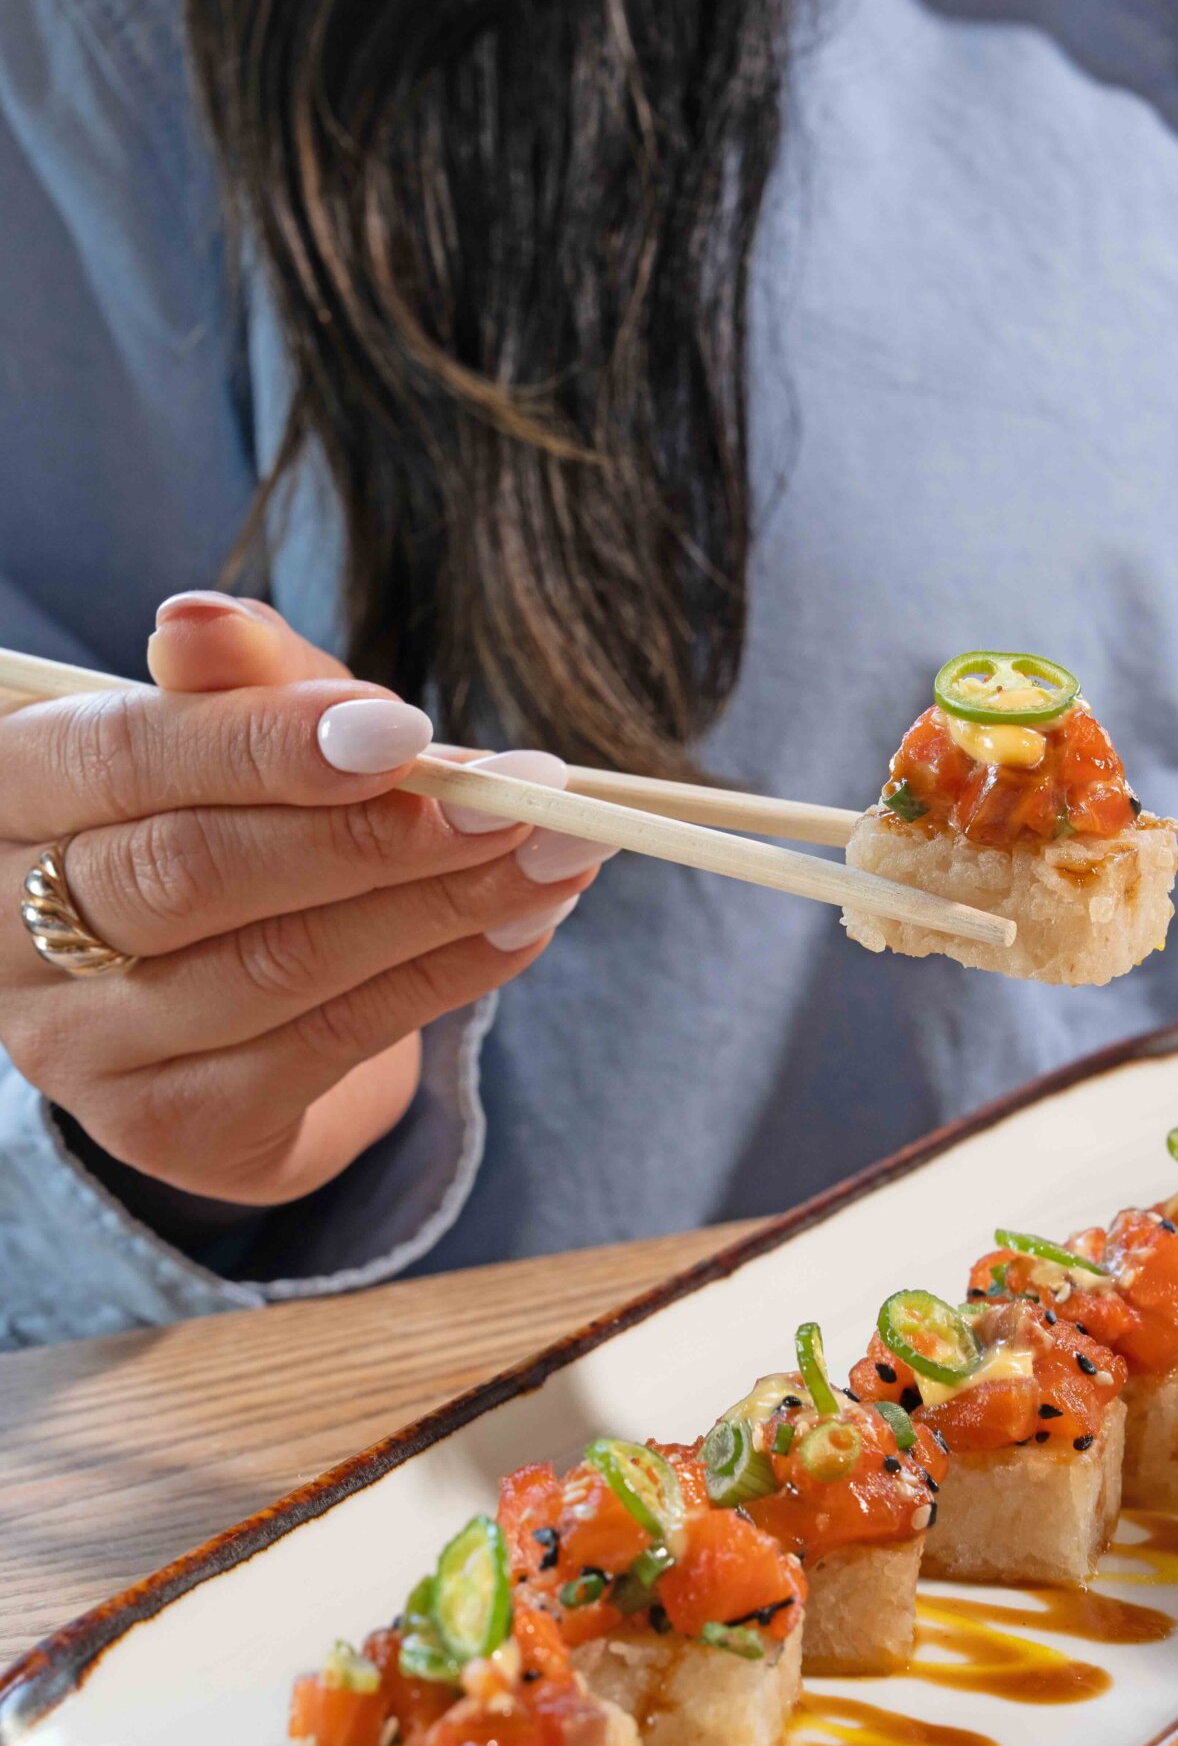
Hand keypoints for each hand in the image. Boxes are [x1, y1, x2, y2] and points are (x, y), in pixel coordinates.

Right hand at [0, 594, 607, 1206]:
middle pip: (194, 874)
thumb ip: (240, 679)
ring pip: (277, 966)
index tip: (405, 729)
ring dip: (442, 904)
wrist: (216, 1009)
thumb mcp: (236, 731)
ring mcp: (84, 1048)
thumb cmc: (226, 821)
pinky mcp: (173, 1127)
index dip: (264, 742)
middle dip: (374, 832)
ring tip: (554, 854)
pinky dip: (446, 976)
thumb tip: (203, 618)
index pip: (124, 759)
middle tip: (517, 797)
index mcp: (13, 797)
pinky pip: (328, 1044)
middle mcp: (10, 933)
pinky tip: (523, 925)